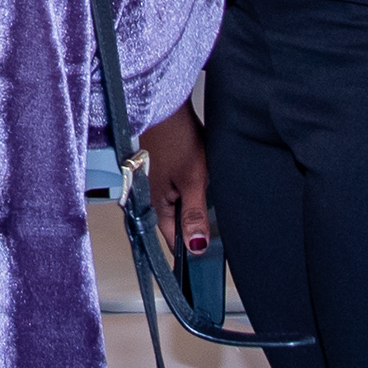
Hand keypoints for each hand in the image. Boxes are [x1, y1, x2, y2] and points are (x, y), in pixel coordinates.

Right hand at [141, 104, 214, 258]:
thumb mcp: (193, 180)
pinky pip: (178, 191)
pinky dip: (191, 192)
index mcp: (157, 205)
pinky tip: (203, 183)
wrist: (168, 107)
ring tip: (208, 204)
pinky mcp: (165, 170)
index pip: (172, 239)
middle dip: (194, 229)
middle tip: (213, 233)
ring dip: (193, 208)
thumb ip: (194, 214)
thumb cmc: (177, 139)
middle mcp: (154, 197)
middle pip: (176, 224)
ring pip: (178, 206)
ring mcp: (158, 183)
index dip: (189, 250)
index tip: (204, 260)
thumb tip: (196, 245)